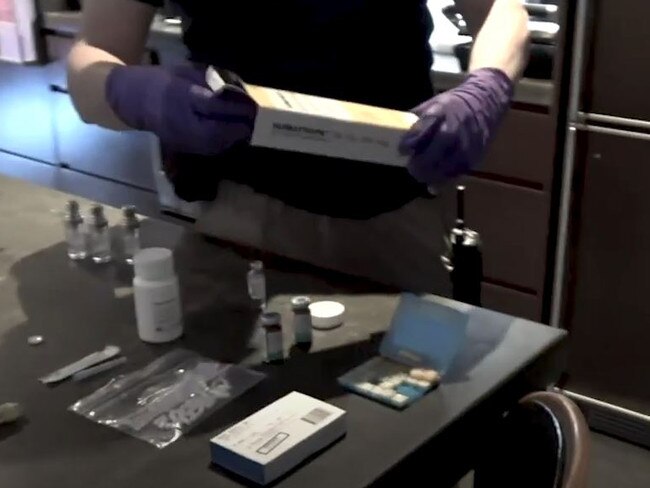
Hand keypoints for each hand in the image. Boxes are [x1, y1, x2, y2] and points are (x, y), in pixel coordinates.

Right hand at [106, 64, 256, 154]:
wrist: (133, 101)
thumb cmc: (162, 81)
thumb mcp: (186, 72)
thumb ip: (211, 82)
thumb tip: (238, 90)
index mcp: (180, 96)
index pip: (212, 105)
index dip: (235, 108)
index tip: (254, 106)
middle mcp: (180, 121)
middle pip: (216, 129)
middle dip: (240, 126)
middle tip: (259, 121)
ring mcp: (181, 138)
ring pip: (215, 144)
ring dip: (235, 138)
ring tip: (251, 129)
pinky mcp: (184, 148)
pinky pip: (209, 149)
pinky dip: (225, 143)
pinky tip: (236, 137)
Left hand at [399, 68, 513, 184]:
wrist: (487, 101)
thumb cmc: (453, 104)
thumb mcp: (432, 104)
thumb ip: (416, 122)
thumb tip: (398, 138)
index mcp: (439, 114)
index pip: (419, 133)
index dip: (408, 144)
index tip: (401, 151)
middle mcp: (453, 131)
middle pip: (430, 158)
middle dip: (417, 166)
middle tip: (411, 166)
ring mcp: (464, 147)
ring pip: (442, 171)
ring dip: (429, 175)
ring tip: (422, 173)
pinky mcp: (474, 158)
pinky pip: (454, 174)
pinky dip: (443, 178)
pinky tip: (436, 177)